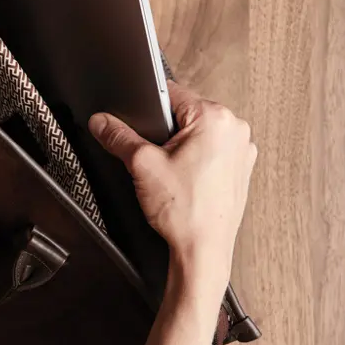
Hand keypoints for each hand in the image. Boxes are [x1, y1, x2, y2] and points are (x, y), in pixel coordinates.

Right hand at [88, 81, 256, 304]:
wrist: (202, 251)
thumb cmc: (184, 212)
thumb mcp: (141, 165)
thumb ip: (118, 136)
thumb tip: (101, 121)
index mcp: (215, 118)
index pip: (172, 93)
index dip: (148, 109)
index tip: (140, 125)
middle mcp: (235, 130)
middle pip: (187, 114)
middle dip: (168, 132)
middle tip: (158, 159)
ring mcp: (242, 151)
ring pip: (200, 134)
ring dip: (185, 146)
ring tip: (175, 173)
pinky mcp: (242, 170)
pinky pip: (214, 152)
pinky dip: (199, 161)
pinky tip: (187, 182)